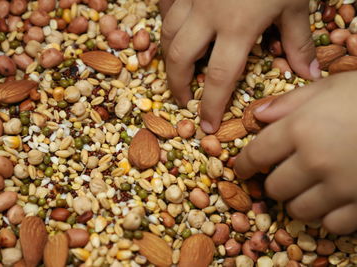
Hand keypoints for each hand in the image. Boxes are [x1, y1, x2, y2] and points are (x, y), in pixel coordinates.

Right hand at [160, 0, 319, 132]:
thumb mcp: (294, 3)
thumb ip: (298, 41)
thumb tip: (309, 74)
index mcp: (238, 26)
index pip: (220, 77)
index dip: (211, 105)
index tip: (206, 126)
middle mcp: (207, 15)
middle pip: (179, 59)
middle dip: (177, 85)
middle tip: (183, 99)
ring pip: (166, 33)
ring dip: (168, 56)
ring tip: (176, 70)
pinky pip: (164, 5)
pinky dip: (166, 21)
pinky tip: (172, 28)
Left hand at [234, 72, 356, 234]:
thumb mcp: (329, 87)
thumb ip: (289, 102)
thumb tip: (257, 115)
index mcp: (301, 129)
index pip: (256, 155)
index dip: (243, 165)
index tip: (241, 169)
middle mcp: (315, 161)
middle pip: (275, 187)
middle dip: (274, 182)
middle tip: (282, 174)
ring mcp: (341, 186)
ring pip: (299, 210)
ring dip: (298, 200)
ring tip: (308, 187)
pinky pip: (332, 224)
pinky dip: (327, 215)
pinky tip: (333, 200)